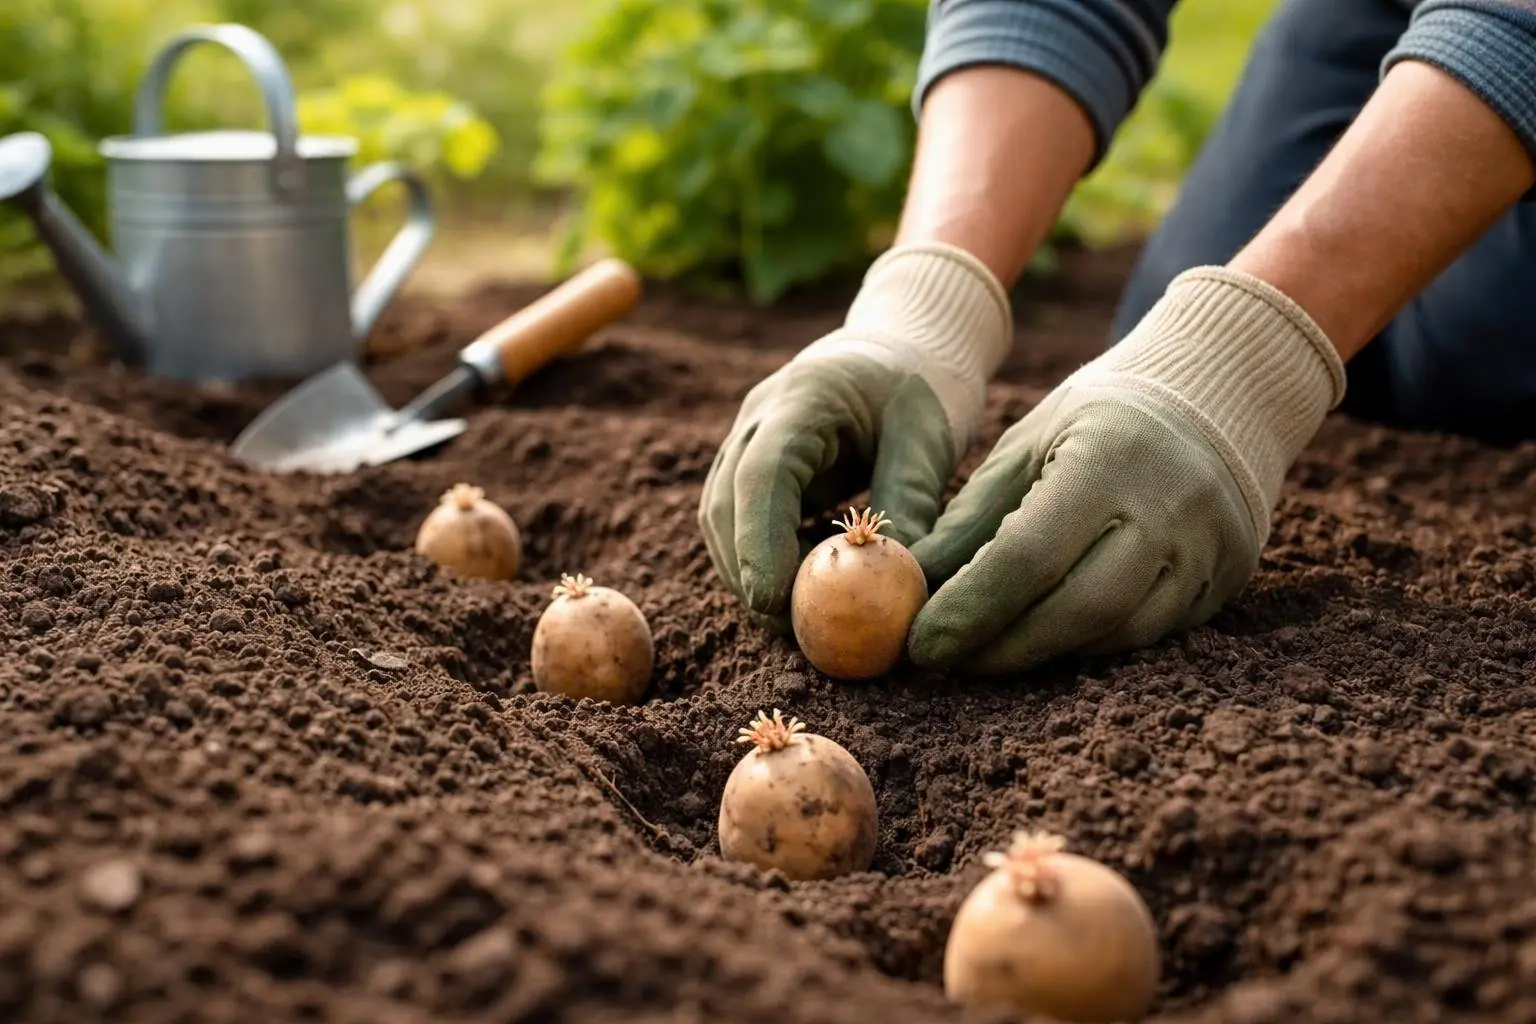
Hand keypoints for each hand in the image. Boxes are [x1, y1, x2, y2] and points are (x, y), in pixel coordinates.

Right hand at [699, 242, 1012, 629]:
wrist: (904, 347)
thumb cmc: (924, 386)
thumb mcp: (928, 438)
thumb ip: (909, 500)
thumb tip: (898, 579)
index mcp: (801, 399)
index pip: (761, 476)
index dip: (759, 543)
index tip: (775, 602)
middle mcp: (758, 417)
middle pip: (726, 504)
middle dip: (748, 572)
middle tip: (791, 629)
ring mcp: (746, 439)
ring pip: (721, 516)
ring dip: (747, 571)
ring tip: (795, 618)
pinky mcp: (754, 463)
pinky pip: (738, 517)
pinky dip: (757, 557)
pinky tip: (797, 587)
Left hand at [907, 267, 1346, 672]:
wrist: (1214, 398)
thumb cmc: (1096, 421)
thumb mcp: (1025, 447)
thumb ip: (971, 519)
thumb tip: (911, 585)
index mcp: (1107, 459)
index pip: (1029, 556)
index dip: (970, 609)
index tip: (921, 642)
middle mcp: (1168, 509)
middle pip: (1079, 609)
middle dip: (1003, 648)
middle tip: (949, 661)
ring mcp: (1206, 549)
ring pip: (1118, 632)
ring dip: (1045, 654)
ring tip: (988, 654)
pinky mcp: (1223, 581)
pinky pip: (1151, 634)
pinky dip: (1091, 646)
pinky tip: (1048, 642)